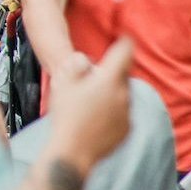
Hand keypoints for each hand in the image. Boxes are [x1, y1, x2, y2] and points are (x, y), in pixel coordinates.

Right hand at [46, 39, 135, 166]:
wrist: (73, 152)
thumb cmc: (66, 115)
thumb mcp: (63, 82)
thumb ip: (76, 65)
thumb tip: (84, 60)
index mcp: (109, 80)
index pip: (125, 53)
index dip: (124, 42)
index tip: (124, 37)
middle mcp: (123, 95)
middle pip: (124, 75)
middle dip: (113, 72)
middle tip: (96, 75)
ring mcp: (127, 114)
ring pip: (123, 95)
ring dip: (113, 92)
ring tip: (91, 100)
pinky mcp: (127, 130)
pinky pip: (122, 113)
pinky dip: (113, 110)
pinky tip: (96, 117)